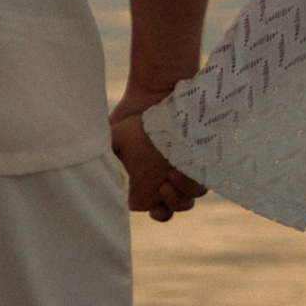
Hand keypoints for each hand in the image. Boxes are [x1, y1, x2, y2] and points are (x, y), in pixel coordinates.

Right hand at [111, 97, 204, 222]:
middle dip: (172, 203)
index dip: (159, 213)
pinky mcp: (202, 157)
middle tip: (163, 187)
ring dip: (184, 193)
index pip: (160, 211)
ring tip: (173, 175)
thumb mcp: (112, 141)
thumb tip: (100, 185)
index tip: (154, 208)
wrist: (154, 91)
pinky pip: (206, 179)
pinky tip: (184, 169)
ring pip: (193, 195)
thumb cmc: (130, 117)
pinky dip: (196, 180)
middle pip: (178, 205)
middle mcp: (171, 179)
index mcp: (151, 183)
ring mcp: (188, 169)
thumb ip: (105, 164)